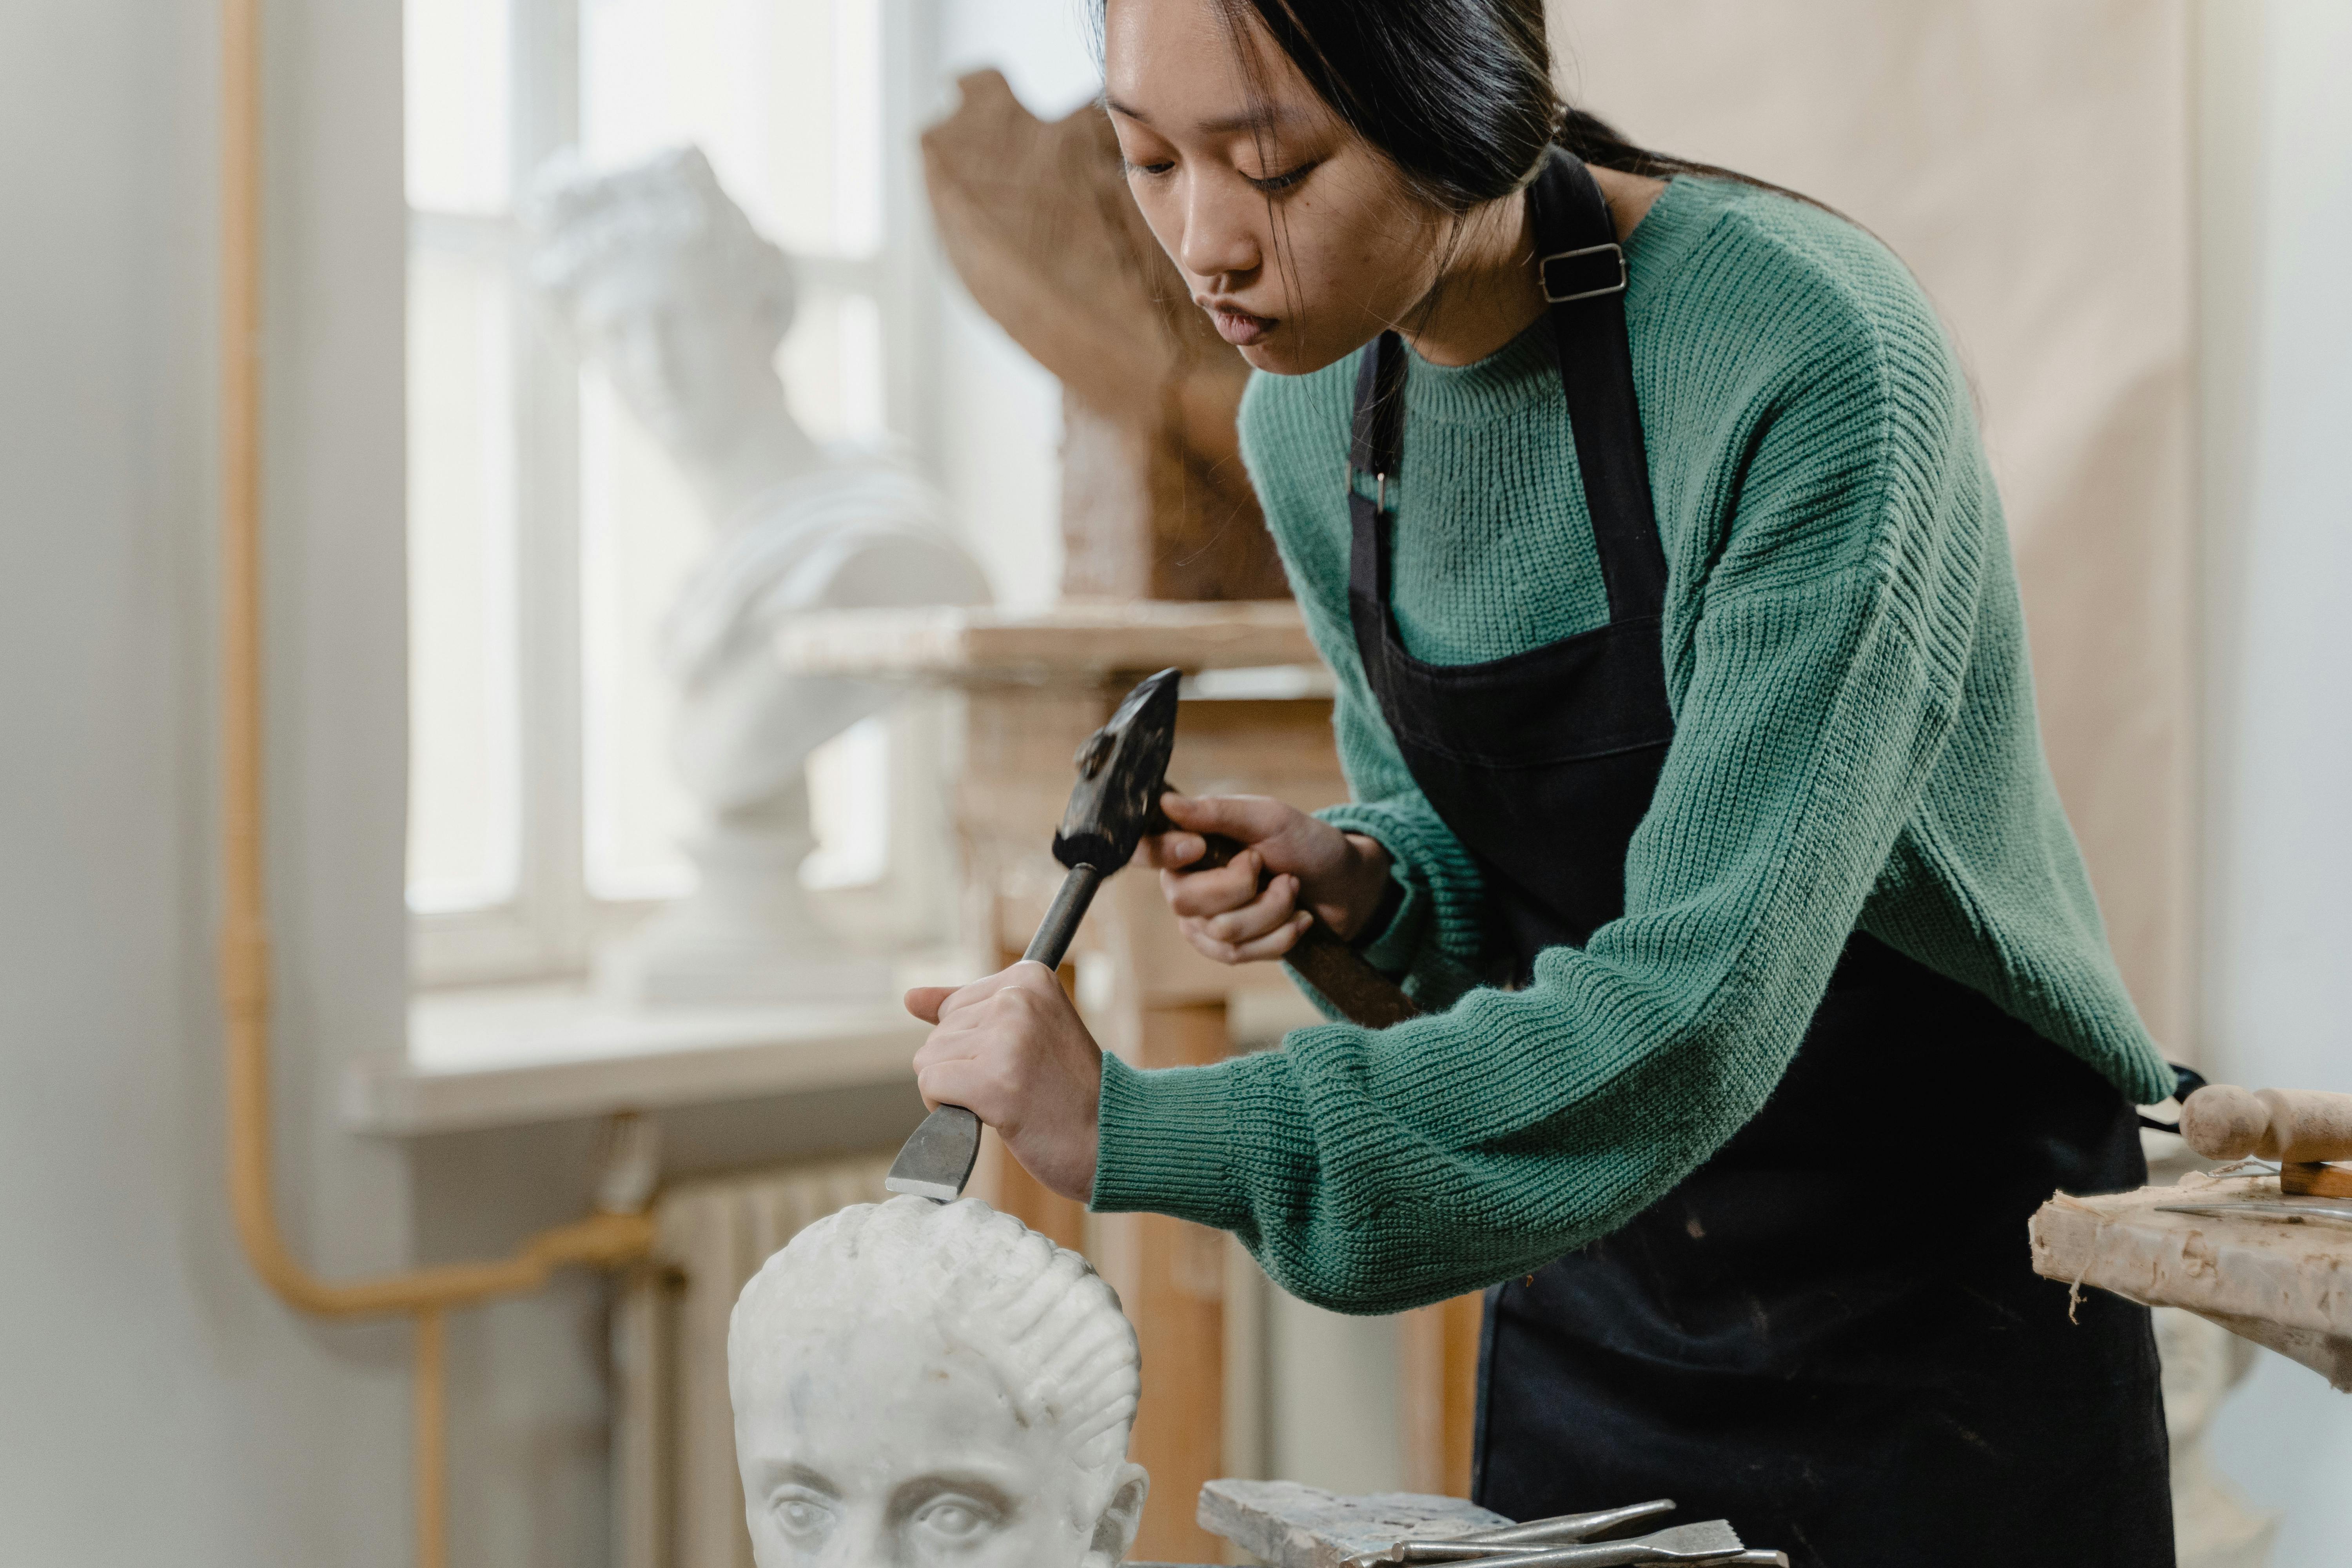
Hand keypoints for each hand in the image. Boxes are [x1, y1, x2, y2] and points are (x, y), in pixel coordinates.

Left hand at [904, 963, 1100, 1201]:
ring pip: (929, 1060)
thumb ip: (967, 1010)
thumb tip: (909, 997)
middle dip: (964, 1068)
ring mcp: (1007, 1039)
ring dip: (956, 1091)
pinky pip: (931, 1086)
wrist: (1112, 1137)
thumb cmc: (1067, 1090)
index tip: (1020, 1062)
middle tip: (1017, 1086)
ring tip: (1007, 1100)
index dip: (975, 1046)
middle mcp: (1018, 999)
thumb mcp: (1026, 1032)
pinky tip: (988, 1115)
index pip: (955, 1006)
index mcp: (1029, 977)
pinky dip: (946, 1108)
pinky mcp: (995, 1081)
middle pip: (940, 1033)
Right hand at [1144, 792, 1393, 964]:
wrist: (1342, 886)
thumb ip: (1217, 812)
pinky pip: (1237, 955)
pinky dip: (1279, 936)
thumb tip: (1166, 803)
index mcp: (1188, 844)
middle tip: (1269, 867)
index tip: (1199, 846)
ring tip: (1292, 889)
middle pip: (1185, 901)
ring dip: (1272, 910)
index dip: (1162, 852)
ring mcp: (1203, 922)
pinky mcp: (1226, 950)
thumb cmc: (1304, 843)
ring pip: (1220, 931)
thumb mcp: (1268, 817)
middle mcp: (1186, 884)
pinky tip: (1299, 919)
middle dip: (1243, 887)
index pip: (1145, 850)